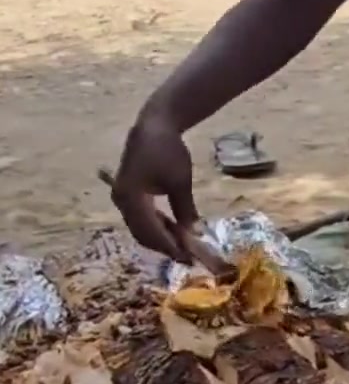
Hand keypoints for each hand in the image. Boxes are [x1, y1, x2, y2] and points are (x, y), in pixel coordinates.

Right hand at [111, 108, 200, 262]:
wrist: (154, 125)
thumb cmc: (167, 151)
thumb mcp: (180, 182)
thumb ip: (185, 210)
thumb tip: (193, 233)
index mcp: (130, 198)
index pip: (150, 231)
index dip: (169, 246)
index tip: (187, 257)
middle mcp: (121, 200)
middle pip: (141, 233)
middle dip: (163, 245)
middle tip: (186, 255)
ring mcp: (121, 197)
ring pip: (139, 226)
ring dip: (159, 237)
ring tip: (181, 245)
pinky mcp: (126, 193)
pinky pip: (139, 216)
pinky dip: (154, 225)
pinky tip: (171, 230)